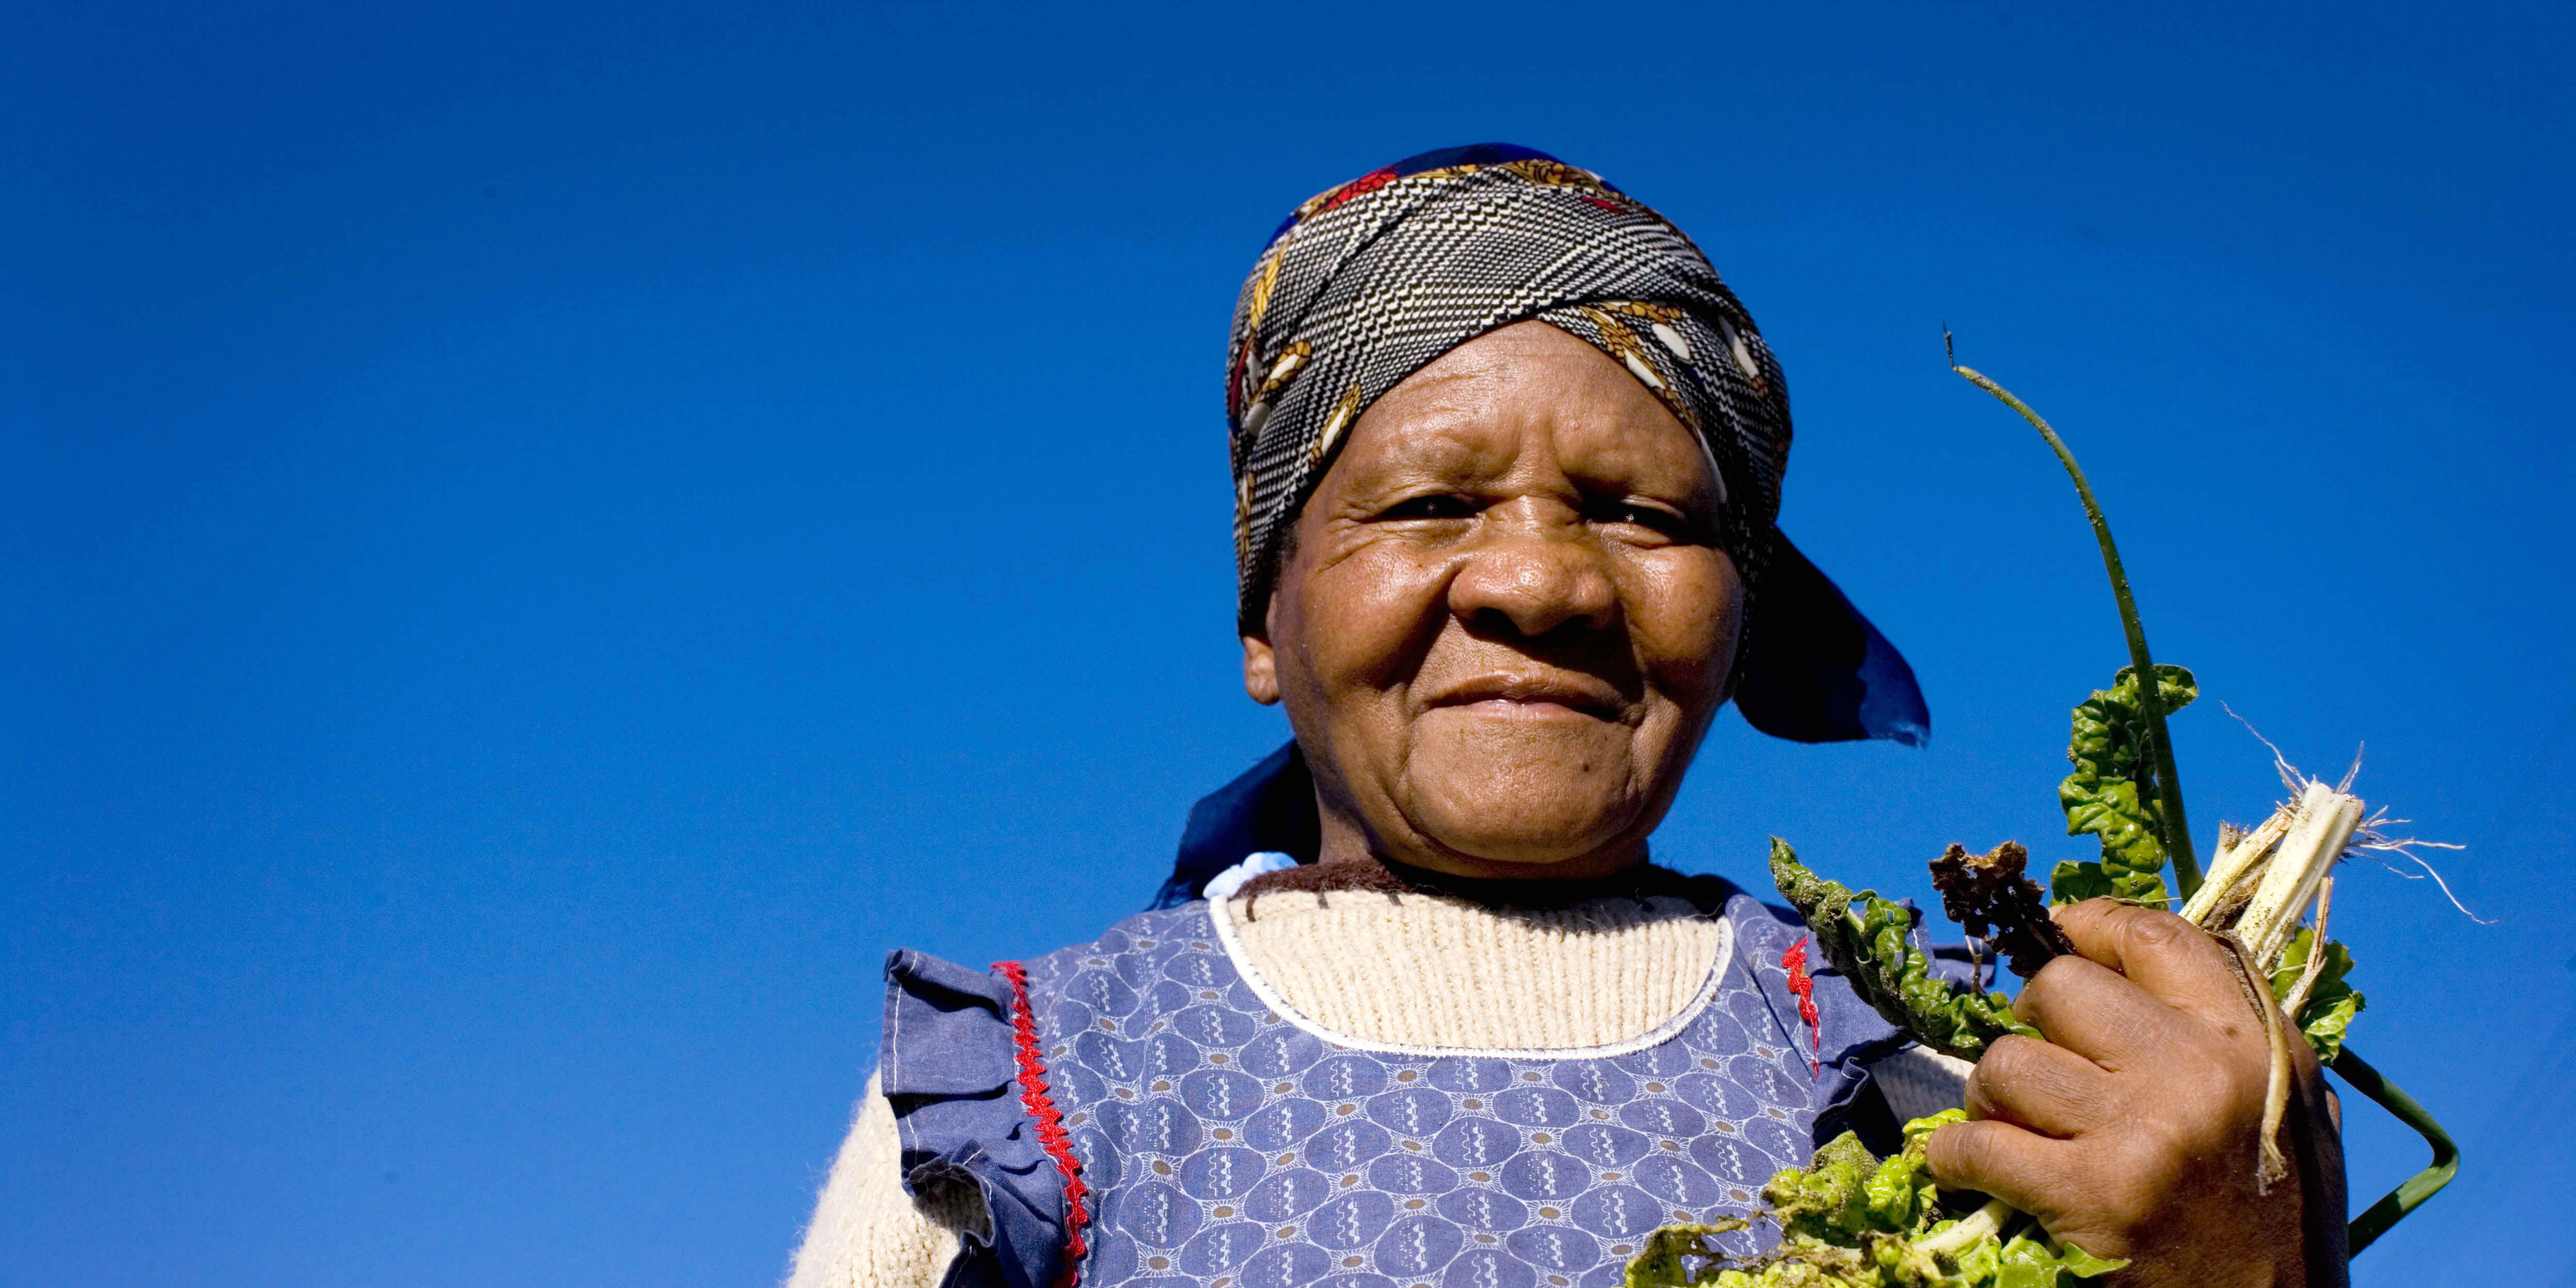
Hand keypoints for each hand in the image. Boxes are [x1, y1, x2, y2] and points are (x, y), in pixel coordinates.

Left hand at [1922, 899, 2347, 1286]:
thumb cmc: (2279, 1217)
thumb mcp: (2286, 1106)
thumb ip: (2224, 1033)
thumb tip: (2133, 964)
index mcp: (2253, 1042)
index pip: (2155, 938)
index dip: (2093, 925)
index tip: (2064, 934)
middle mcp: (2198, 1074)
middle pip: (2061, 988)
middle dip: (2034, 1019)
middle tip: (2043, 1061)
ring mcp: (2140, 1134)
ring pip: (2008, 1061)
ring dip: (1995, 1095)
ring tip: (2020, 1127)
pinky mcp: (2091, 1199)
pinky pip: (1976, 1145)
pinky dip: (1956, 1156)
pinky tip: (1969, 1169)